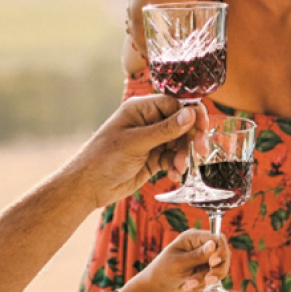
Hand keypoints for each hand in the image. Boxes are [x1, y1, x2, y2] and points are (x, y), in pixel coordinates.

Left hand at [70, 95, 200, 207]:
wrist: (88, 186)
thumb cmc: (104, 158)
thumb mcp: (136, 142)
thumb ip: (165, 130)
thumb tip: (191, 113)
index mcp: (141, 110)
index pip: (174, 105)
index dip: (191, 114)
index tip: (202, 128)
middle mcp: (147, 122)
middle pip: (180, 124)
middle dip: (190, 138)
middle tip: (200, 151)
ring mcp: (150, 141)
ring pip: (179, 143)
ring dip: (183, 155)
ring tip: (179, 168)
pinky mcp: (152, 159)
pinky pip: (172, 158)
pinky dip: (176, 166)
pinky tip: (173, 175)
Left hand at [116, 229, 228, 291]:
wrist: (157, 289)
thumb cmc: (162, 270)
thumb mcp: (179, 263)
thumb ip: (198, 255)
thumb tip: (213, 244)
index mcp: (194, 238)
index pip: (217, 239)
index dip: (219, 251)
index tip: (212, 263)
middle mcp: (201, 247)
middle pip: (223, 255)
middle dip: (216, 270)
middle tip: (207, 280)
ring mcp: (204, 260)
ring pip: (218, 270)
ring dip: (203, 280)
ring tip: (187, 285)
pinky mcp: (205, 272)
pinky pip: (211, 280)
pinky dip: (200, 286)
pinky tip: (185, 287)